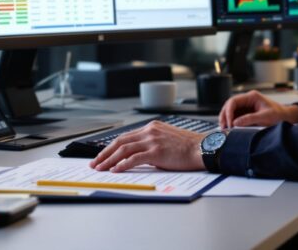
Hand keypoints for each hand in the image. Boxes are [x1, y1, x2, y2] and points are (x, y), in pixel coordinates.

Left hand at [90, 121, 205, 172]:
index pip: (126, 136)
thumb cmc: (188, 148)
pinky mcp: (156, 151)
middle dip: (104, 153)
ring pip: (123, 149)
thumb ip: (152, 144)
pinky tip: (115, 170)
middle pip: (120, 141)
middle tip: (95, 162)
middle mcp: (149, 131)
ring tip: (100, 168)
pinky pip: (133, 158)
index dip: (111, 147)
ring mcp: (152, 140)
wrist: (202, 148)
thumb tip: (138, 156)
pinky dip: (122, 164)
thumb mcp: (166, 140)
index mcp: (151, 127)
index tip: (103, 155)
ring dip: (109, 159)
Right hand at [218, 90, 297, 128]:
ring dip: (227, 120)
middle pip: (230, 106)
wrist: (286, 118)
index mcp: (252, 97)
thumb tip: (235, 123)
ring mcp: (246, 107)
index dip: (228, 112)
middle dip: (224, 116)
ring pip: (231, 111)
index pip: (234, 101)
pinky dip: (231, 123)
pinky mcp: (247, 114)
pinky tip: (230, 129)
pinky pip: (236, 117)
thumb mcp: (265, 117)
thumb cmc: (279, 115)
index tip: (229, 123)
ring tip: (225, 129)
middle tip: (223, 127)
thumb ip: (250, 119)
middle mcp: (247, 100)